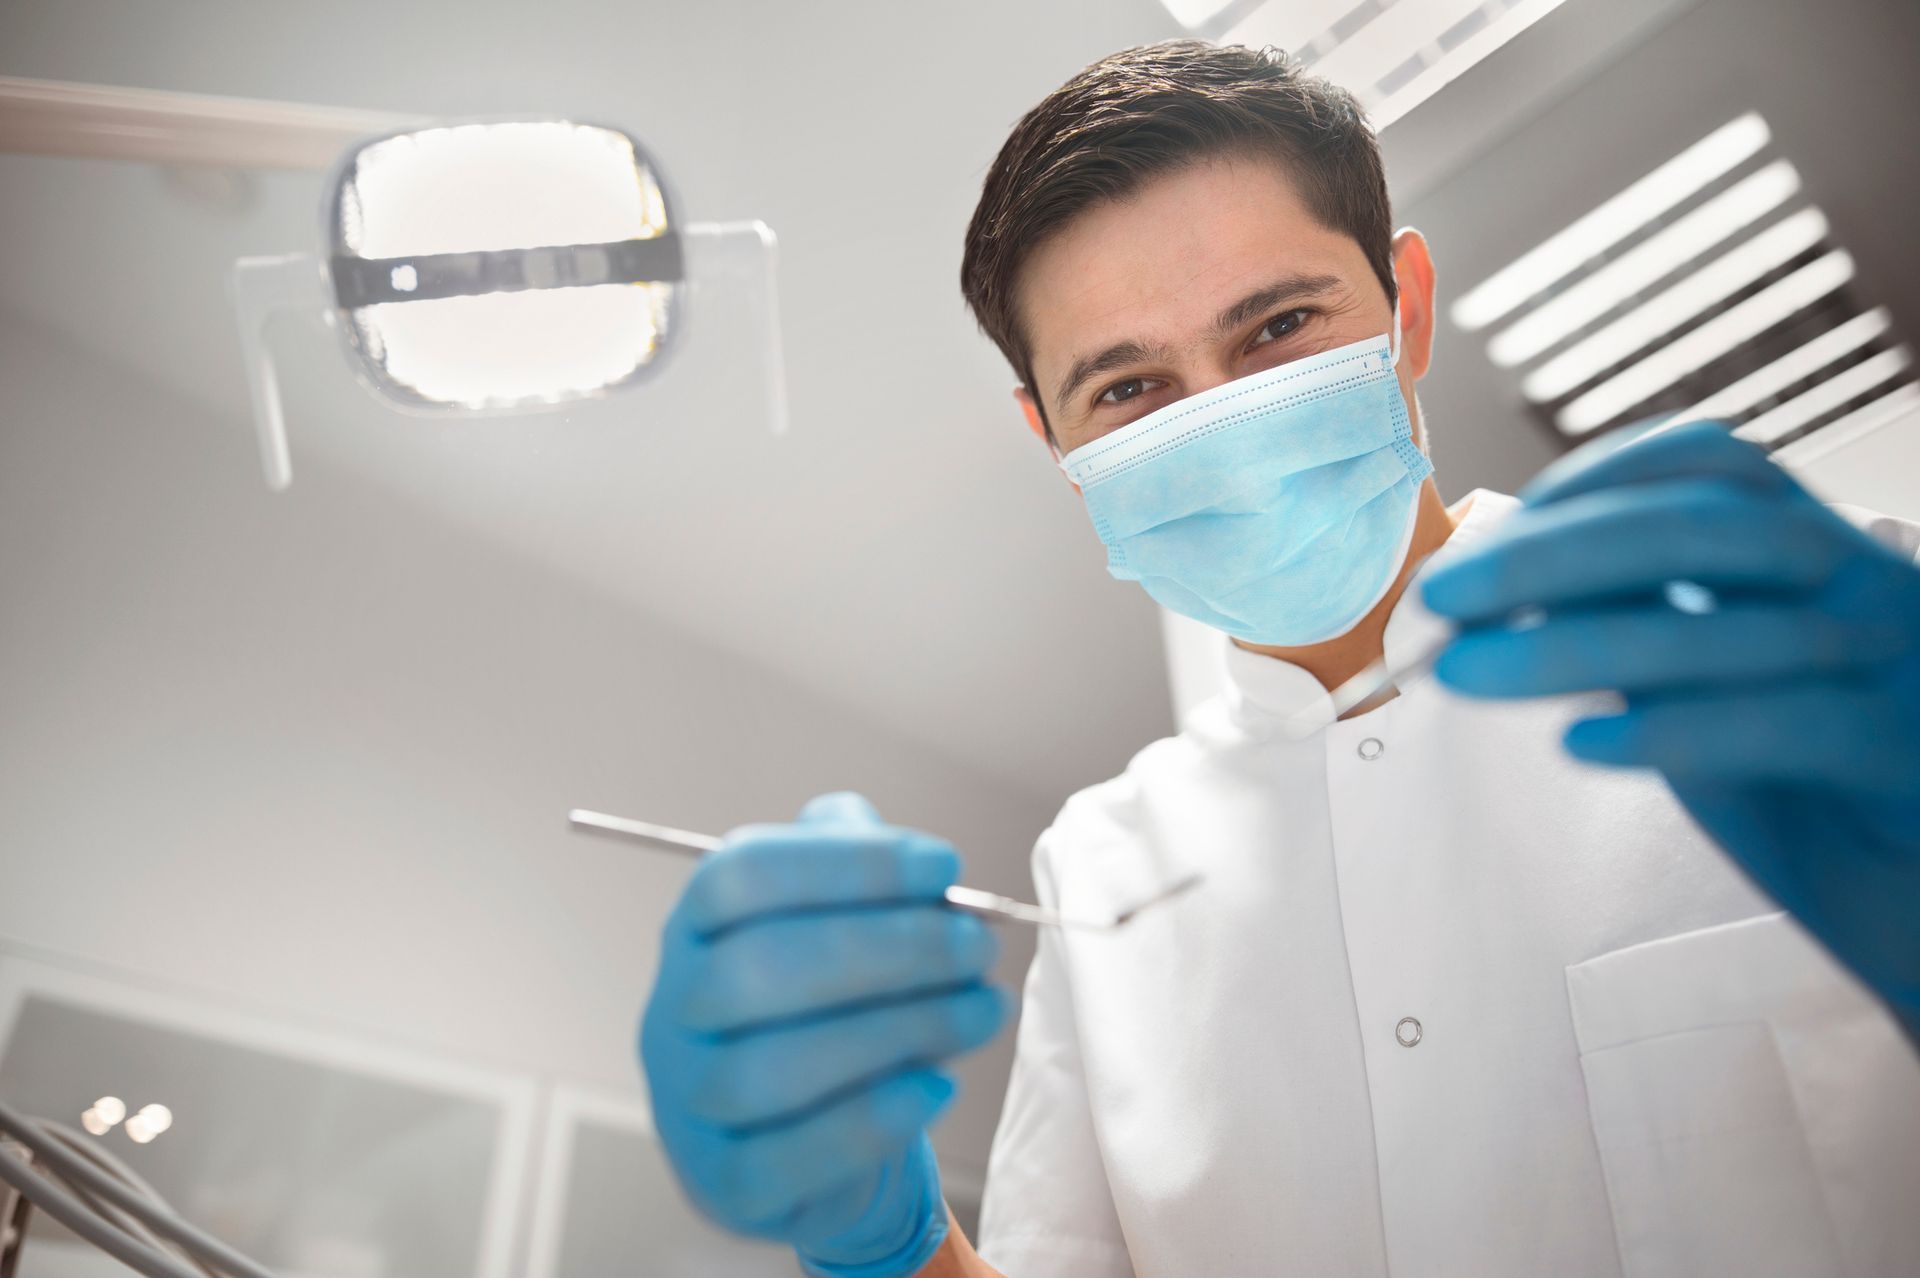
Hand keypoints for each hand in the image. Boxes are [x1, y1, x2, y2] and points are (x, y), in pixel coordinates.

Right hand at [640, 792, 1008, 1276]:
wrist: (807, 1144)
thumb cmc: (826, 1011)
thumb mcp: (837, 924)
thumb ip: (864, 872)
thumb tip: (920, 862)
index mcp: (696, 925)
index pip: (742, 874)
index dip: (847, 863)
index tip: (943, 865)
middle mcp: (675, 1007)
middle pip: (755, 968)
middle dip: (886, 950)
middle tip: (977, 947)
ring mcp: (688, 1101)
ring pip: (767, 1069)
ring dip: (895, 1032)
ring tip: (980, 1010)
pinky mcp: (724, 1182)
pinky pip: (785, 1159)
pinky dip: (869, 1122)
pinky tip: (936, 1085)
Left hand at [1422, 420, 1919, 1033]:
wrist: (1914, 904)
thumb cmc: (1801, 784)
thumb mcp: (1700, 680)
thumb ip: (1627, 618)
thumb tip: (1494, 578)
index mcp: (1818, 551)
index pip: (1712, 466)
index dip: (1591, 483)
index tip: (1482, 534)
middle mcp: (1869, 586)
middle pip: (1711, 529)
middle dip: (1559, 553)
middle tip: (1441, 597)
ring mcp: (1901, 665)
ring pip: (1742, 629)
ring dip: (1580, 646)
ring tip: (1464, 674)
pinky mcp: (1910, 755)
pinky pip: (1796, 728)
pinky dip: (1680, 728)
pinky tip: (1585, 743)